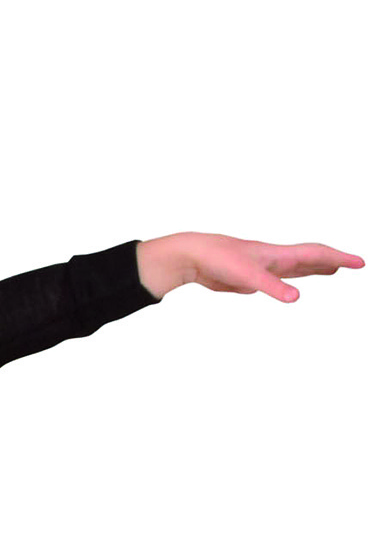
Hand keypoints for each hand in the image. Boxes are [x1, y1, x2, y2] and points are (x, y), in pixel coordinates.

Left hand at [174, 231, 364, 302]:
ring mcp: (263, 268)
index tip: (360, 263)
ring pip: (296, 268)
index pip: (316, 254)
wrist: (194, 257)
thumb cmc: (218, 259)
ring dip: (315, 269)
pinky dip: (290, 281)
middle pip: (311, 258)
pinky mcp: (250, 278)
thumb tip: (296, 298)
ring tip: (331, 271)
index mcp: (278, 255)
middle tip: (354, 265)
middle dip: (334, 262)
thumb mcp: (247, 276)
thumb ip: (272, 287)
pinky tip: (289, 286)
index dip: (340, 258)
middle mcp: (274, 259)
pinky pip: (278, 279)